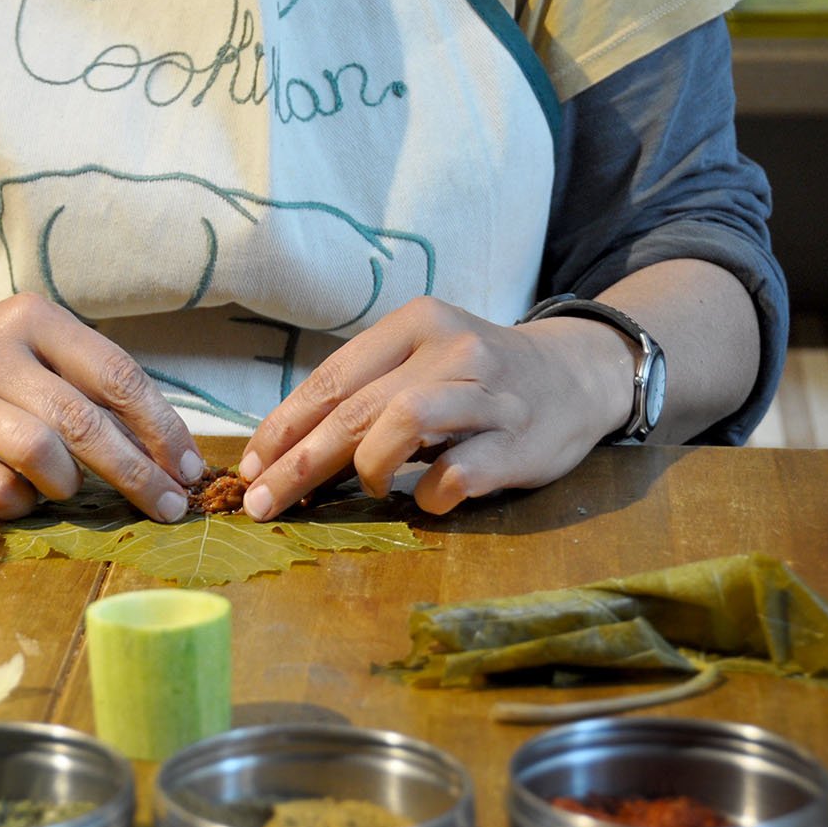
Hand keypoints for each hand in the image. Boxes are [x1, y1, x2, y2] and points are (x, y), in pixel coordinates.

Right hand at [0, 293, 203, 520]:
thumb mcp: (38, 344)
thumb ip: (95, 383)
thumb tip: (170, 452)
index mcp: (32, 318)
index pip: (115, 375)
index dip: (161, 428)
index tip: (188, 467)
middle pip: (83, 423)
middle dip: (137, 473)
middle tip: (168, 506)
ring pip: (41, 457)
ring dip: (71, 485)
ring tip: (70, 486)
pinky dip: (26, 502)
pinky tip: (25, 491)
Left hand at [236, 296, 634, 518]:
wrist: (577, 376)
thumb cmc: (477, 380)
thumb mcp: (419, 364)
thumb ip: (364, 394)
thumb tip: (282, 451)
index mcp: (414, 324)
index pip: (331, 378)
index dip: (283, 427)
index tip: (250, 466)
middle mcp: (449, 349)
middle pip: (355, 408)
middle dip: (299, 463)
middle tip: (263, 502)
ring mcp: (487, 393)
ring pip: (403, 423)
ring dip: (367, 468)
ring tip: (367, 488)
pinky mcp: (519, 440)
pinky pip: (458, 473)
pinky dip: (430, 493)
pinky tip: (427, 499)